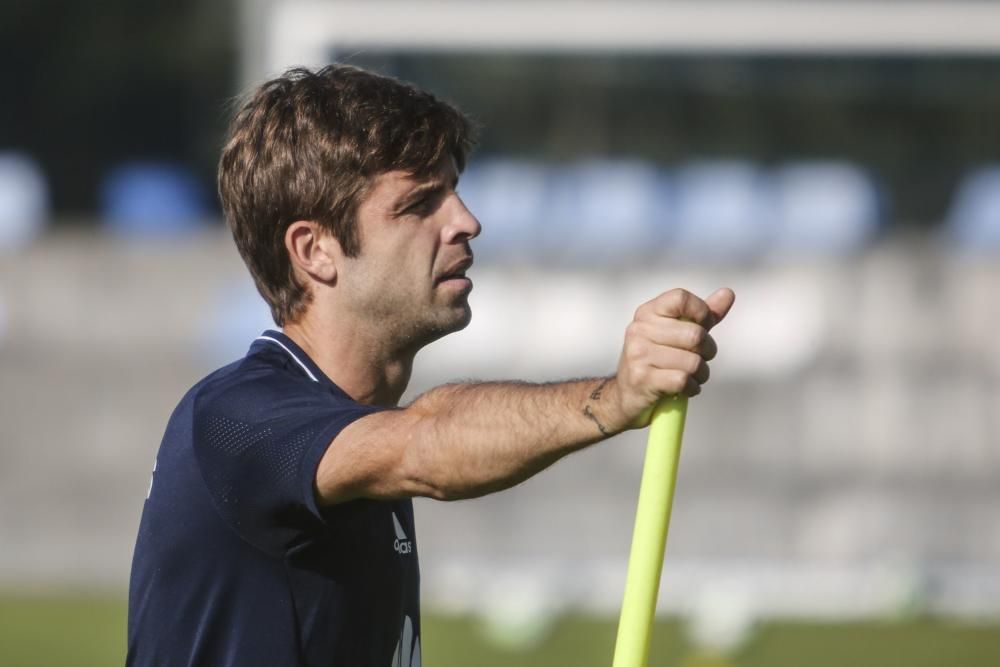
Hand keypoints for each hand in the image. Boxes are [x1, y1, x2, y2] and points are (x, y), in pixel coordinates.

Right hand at [602, 288, 734, 430]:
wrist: (626, 395)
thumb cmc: (656, 360)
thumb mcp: (676, 333)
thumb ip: (702, 315)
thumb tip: (728, 293)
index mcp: (648, 312)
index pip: (681, 298)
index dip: (702, 312)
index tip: (704, 326)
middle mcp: (639, 330)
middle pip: (695, 335)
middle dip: (708, 351)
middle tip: (701, 358)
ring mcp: (638, 354)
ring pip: (693, 362)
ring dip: (701, 374)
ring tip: (692, 376)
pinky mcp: (642, 379)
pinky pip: (683, 380)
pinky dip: (692, 388)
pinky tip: (685, 388)